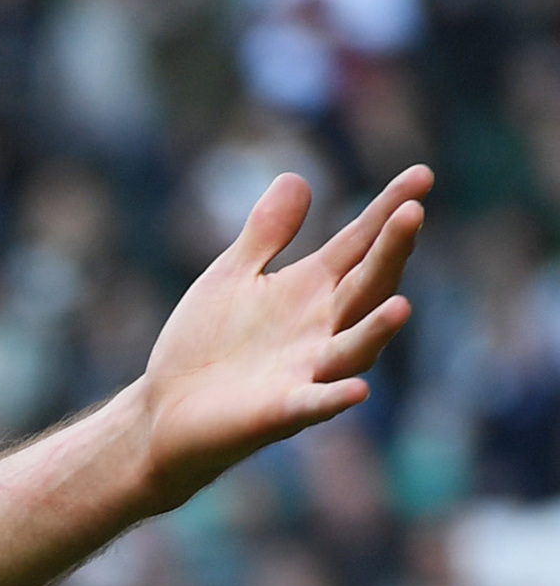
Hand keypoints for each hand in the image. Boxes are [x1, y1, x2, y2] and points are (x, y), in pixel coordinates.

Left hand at [133, 166, 429, 509]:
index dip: (388, 209)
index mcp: (312, 289)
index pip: (359, 243)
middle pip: (367, 286)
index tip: (421, 174)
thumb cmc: (204, 343)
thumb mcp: (232, 277)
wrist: (164, 410)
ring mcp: (306, 371)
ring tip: (402, 305)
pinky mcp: (280, 411)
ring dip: (378, 330)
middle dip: (390, 252)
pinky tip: (357, 391)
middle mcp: (322, 328)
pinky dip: (335, 398)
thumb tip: (296, 177)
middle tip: (411, 213)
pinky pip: (315, 405)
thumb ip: (266, 234)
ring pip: (355, 347)